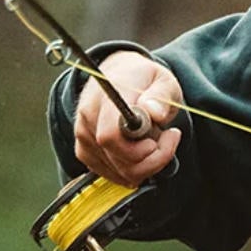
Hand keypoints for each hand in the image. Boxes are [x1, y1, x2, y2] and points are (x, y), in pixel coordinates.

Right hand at [73, 51, 184, 184]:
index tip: (160, 139)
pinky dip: (132, 170)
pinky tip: (141, 152)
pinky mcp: (84, 151)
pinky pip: (112, 174)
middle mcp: (88, 117)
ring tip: (154, 140)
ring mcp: (83, 136)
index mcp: (106, 97)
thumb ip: (161, 96)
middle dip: (152, 159)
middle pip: (117, 159)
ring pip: (117, 172)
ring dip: (145, 164)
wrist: (121, 75)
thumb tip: (154, 112)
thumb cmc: (144, 80)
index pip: (111, 136)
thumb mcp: (163, 80)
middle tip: (167, 139)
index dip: (138, 149)